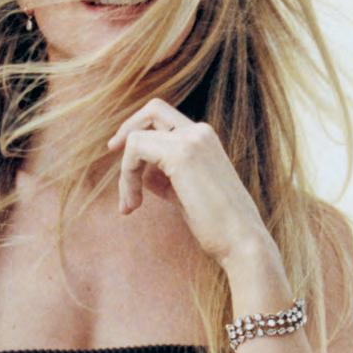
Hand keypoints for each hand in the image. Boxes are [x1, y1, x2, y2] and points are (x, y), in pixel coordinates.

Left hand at [104, 99, 270, 263]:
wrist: (242, 243)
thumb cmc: (218, 228)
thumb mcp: (187, 196)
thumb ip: (166, 179)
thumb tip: (143, 175)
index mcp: (205, 140)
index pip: (165, 120)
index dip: (141, 133)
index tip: (128, 165)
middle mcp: (200, 133)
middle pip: (152, 110)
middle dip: (127, 130)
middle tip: (111, 151)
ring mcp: (192, 140)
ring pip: (137, 135)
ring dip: (125, 172)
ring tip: (130, 205)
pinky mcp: (181, 154)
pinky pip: (135, 149)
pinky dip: (127, 176)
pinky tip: (134, 204)